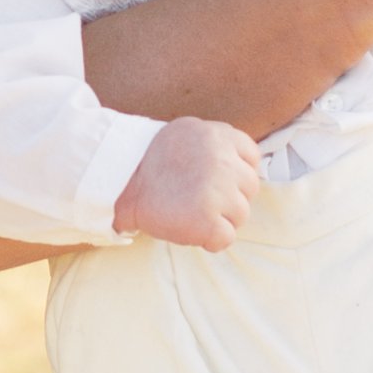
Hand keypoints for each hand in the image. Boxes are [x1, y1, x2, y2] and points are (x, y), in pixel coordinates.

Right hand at [115, 116, 260, 248]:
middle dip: (228, 197)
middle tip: (198, 197)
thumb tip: (242, 162)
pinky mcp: (208, 220)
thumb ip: (217, 143)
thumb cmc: (153, 163)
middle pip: (249, 189)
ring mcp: (218, 192)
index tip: (215, 179)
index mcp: (220, 136)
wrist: (122, 185)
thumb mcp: (188, 133)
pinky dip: (210, 239)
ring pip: (241, 214)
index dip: (235, 173)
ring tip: (191, 210)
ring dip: (220, 218)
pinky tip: (190, 227)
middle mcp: (223, 161)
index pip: (251, 157)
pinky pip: (226, 238)